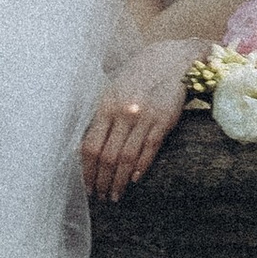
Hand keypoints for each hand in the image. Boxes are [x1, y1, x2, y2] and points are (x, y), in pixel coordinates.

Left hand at [81, 37, 196, 203]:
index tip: (86, 186)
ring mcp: (144, 117)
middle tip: (100, 197)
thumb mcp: (113, 91)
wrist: (171, 60)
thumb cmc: (138, 77)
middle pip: (106, 156)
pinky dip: (140, 168)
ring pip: (126, 158)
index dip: (86, 170)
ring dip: (119, 181)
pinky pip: (149, 150)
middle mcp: (123, 113)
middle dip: (101, 181)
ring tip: (115, 195)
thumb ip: (101, 117)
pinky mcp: (164, 121)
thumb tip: (85, 148)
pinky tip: (133, 180)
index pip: (89, 146)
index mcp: (105, 106)